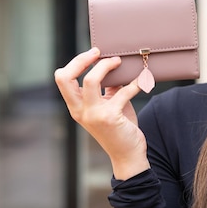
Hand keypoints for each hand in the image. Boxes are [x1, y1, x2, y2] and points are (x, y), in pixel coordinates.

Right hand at [54, 47, 149, 179]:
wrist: (128, 155)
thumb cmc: (120, 128)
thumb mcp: (110, 105)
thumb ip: (108, 88)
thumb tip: (115, 65)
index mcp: (77, 106)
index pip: (63, 79)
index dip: (76, 62)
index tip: (93, 54)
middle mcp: (80, 110)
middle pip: (66, 77)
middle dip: (82, 59)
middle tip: (99, 53)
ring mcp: (93, 114)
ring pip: (90, 80)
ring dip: (106, 66)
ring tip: (120, 62)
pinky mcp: (110, 117)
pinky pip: (122, 91)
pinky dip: (135, 83)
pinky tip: (144, 79)